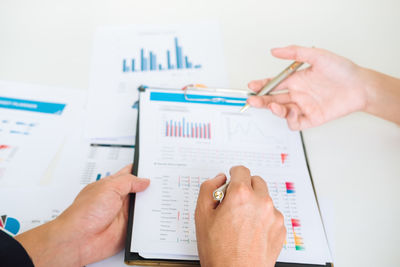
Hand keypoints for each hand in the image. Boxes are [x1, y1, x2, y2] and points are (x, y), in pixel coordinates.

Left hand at [15, 164, 149, 266]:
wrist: (78, 239)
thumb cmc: (85, 213)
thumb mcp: (109, 188)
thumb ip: (128, 182)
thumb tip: (144, 180)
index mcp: (112, 185)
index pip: (130, 173)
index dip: (142, 170)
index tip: (155, 167)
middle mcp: (118, 199)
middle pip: (139, 190)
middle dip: (150, 187)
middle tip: (163, 184)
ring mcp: (123, 214)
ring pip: (143, 206)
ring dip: (151, 204)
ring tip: (162, 199)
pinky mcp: (127, 228)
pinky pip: (143, 223)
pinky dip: (149, 220)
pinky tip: (156, 216)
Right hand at [195, 166, 285, 266]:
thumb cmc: (220, 251)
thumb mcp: (202, 216)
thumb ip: (208, 189)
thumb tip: (219, 179)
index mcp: (241, 195)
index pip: (241, 170)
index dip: (233, 174)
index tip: (232, 178)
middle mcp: (261, 202)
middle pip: (256, 181)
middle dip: (245, 187)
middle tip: (234, 201)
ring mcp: (273, 216)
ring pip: (265, 198)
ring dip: (255, 202)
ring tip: (241, 221)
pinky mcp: (280, 229)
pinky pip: (272, 214)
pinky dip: (263, 218)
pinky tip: (250, 231)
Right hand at [247, 45, 369, 129]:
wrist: (361, 86)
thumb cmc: (342, 70)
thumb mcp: (318, 56)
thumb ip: (295, 53)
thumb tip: (275, 50)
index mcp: (296, 80)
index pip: (273, 84)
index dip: (261, 85)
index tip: (252, 85)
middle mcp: (298, 94)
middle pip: (273, 99)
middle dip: (261, 100)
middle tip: (253, 100)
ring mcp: (304, 107)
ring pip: (281, 112)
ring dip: (274, 110)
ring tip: (274, 106)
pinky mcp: (312, 118)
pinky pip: (295, 123)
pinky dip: (290, 121)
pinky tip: (291, 113)